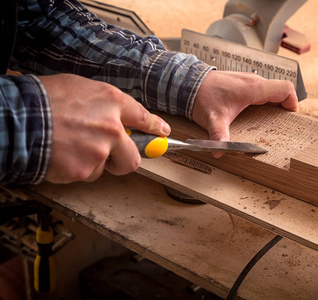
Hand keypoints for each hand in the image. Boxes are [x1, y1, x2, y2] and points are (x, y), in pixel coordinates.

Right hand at [40, 74, 170, 182]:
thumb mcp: (80, 87)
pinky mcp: (84, 171)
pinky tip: (60, 155)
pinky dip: (75, 169)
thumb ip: (103, 104)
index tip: (162, 134)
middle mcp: (112, 128)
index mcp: (112, 102)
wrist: (17, 118)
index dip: (154, 128)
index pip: (143, 118)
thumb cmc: (43, 99)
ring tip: (69, 147)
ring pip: (104, 168)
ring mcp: (99, 152)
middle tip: (113, 158)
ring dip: (91, 162)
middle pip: (133, 158)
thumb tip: (113, 116)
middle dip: (125, 161)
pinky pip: (85, 175)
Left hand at [192, 71, 297, 156]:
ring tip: (270, 119)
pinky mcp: (241, 82)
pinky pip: (261, 88)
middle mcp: (253, 81)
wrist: (187, 82)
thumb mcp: (213, 119)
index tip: (289, 116)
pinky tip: (256, 112)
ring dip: (274, 102)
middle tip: (280, 122)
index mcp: (253, 88)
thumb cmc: (201, 97)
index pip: (285, 88)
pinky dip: (265, 99)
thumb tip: (221, 153)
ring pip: (271, 88)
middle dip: (284, 105)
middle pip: (280, 90)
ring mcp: (248, 80)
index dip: (293, 102)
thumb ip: (219, 137)